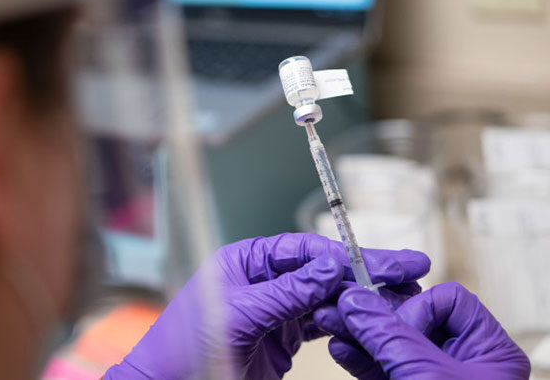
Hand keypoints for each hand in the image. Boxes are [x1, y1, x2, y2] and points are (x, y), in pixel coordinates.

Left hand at [104, 233, 429, 378]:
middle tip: (411, 270)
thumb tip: (329, 267)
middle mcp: (263, 279)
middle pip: (323, 270)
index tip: (385, 260)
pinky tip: (368, 320)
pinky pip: (319, 323)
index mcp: (246, 260)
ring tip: (402, 298)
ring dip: (362, 297)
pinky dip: (344, 323)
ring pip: (326, 297)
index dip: (348, 254)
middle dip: (366, 271)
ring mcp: (274, 308)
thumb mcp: (238, 314)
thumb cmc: (184, 345)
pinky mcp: (281, 335)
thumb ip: (285, 292)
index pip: (306, 250)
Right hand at [328, 281, 530, 379]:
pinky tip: (340, 349)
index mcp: (488, 351)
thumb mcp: (423, 375)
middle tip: (341, 303)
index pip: (450, 301)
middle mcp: (463, 361)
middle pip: (412, 319)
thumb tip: (356, 301)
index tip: (397, 323)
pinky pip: (384, 369)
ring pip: (393, 345)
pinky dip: (361, 360)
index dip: (418, 306)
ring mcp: (435, 377)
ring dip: (359, 335)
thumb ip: (388, 337)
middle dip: (373, 315)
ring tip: (328, 322)